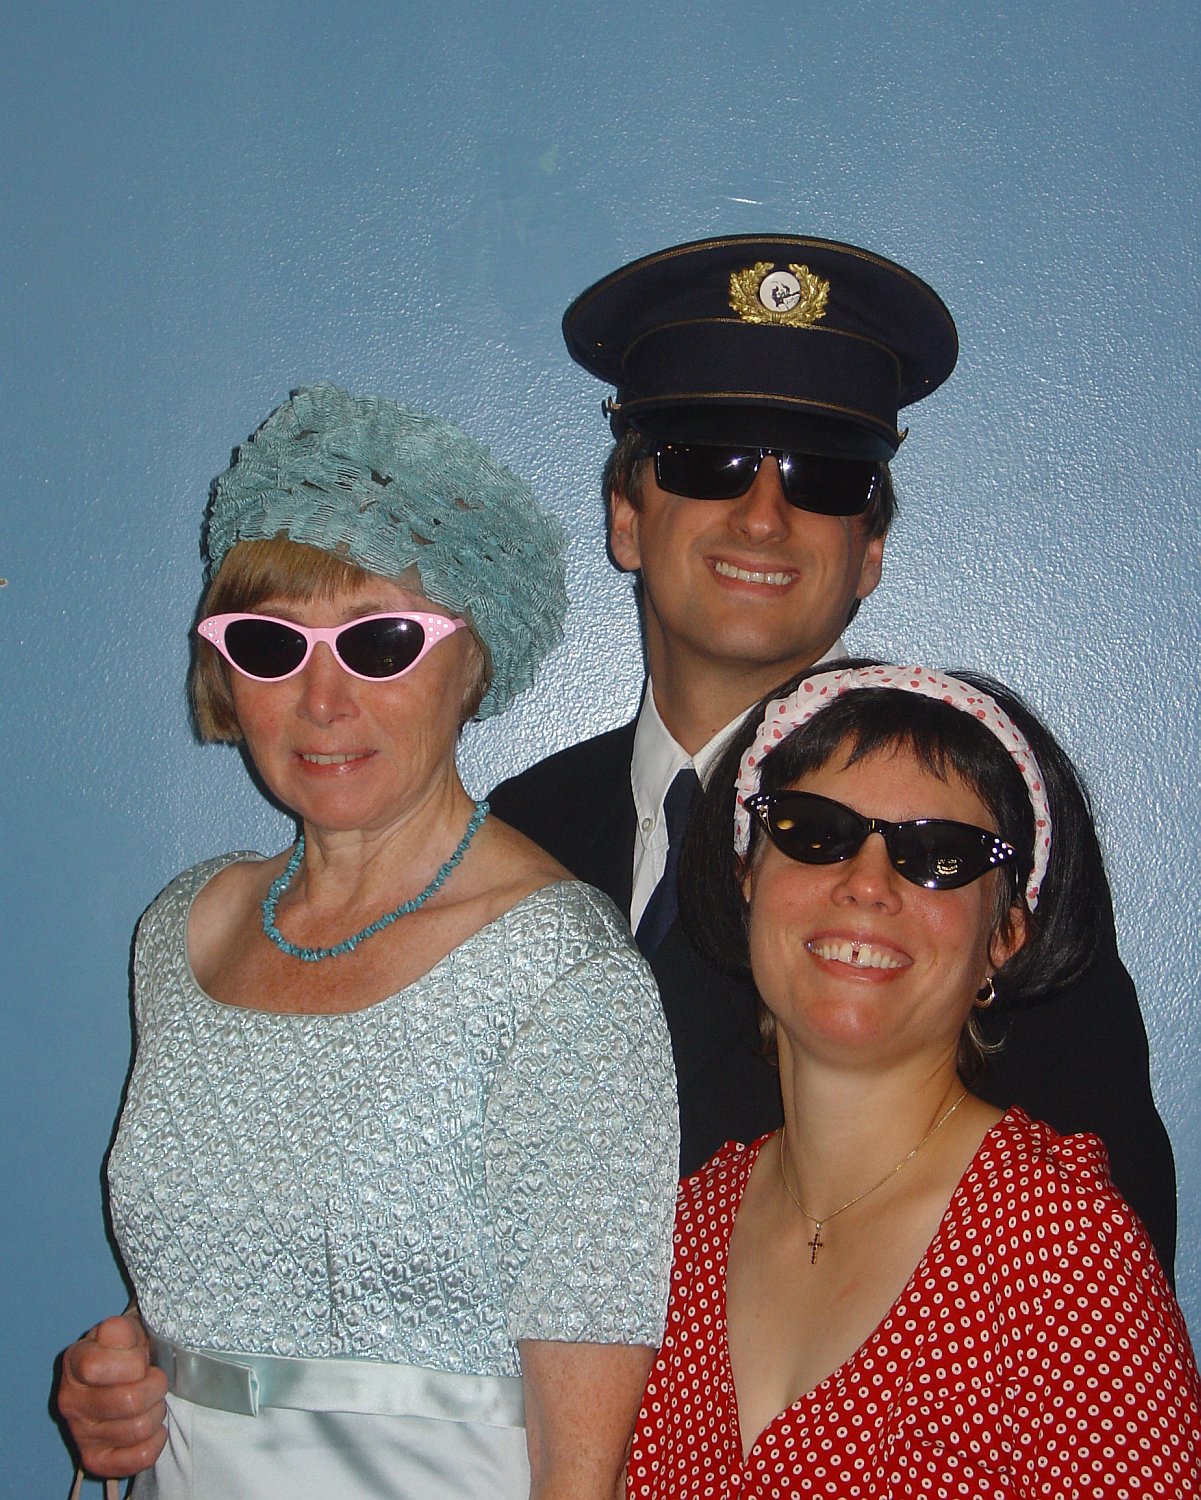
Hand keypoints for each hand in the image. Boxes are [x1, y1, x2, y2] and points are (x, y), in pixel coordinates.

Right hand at [57, 1313, 167, 1477]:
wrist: (120, 1376)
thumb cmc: (124, 1351)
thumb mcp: (123, 1331)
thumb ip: (120, 1331)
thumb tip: (117, 1335)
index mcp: (75, 1363)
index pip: (96, 1367)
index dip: (132, 1361)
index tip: (141, 1358)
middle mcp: (71, 1401)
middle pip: (129, 1401)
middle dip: (155, 1386)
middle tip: (154, 1380)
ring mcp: (81, 1434)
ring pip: (139, 1428)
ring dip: (157, 1412)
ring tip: (152, 1402)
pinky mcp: (96, 1460)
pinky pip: (140, 1457)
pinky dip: (155, 1441)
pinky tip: (152, 1428)